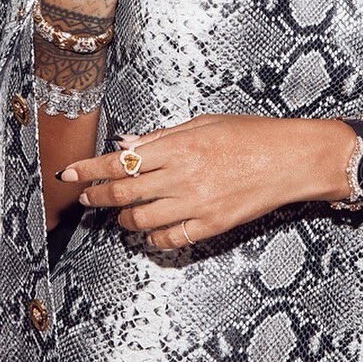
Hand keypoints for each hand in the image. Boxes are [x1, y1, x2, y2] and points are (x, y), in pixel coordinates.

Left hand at [56, 112, 356, 249]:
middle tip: (87, 196)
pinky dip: (152, 236)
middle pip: (122, 193)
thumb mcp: (204, 123)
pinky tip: (150, 229)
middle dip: (97, 195)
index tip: (69, 173)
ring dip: (122, 218)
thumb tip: (127, 144)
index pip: (119, 161)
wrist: (292, 159)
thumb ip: (163, 136)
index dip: (88, 169)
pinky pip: (168, 238)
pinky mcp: (212, 225)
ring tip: (121, 213)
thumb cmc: (252, 135)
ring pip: (140, 219)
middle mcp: (183, 176)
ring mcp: (197, 203)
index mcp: (179, 146)